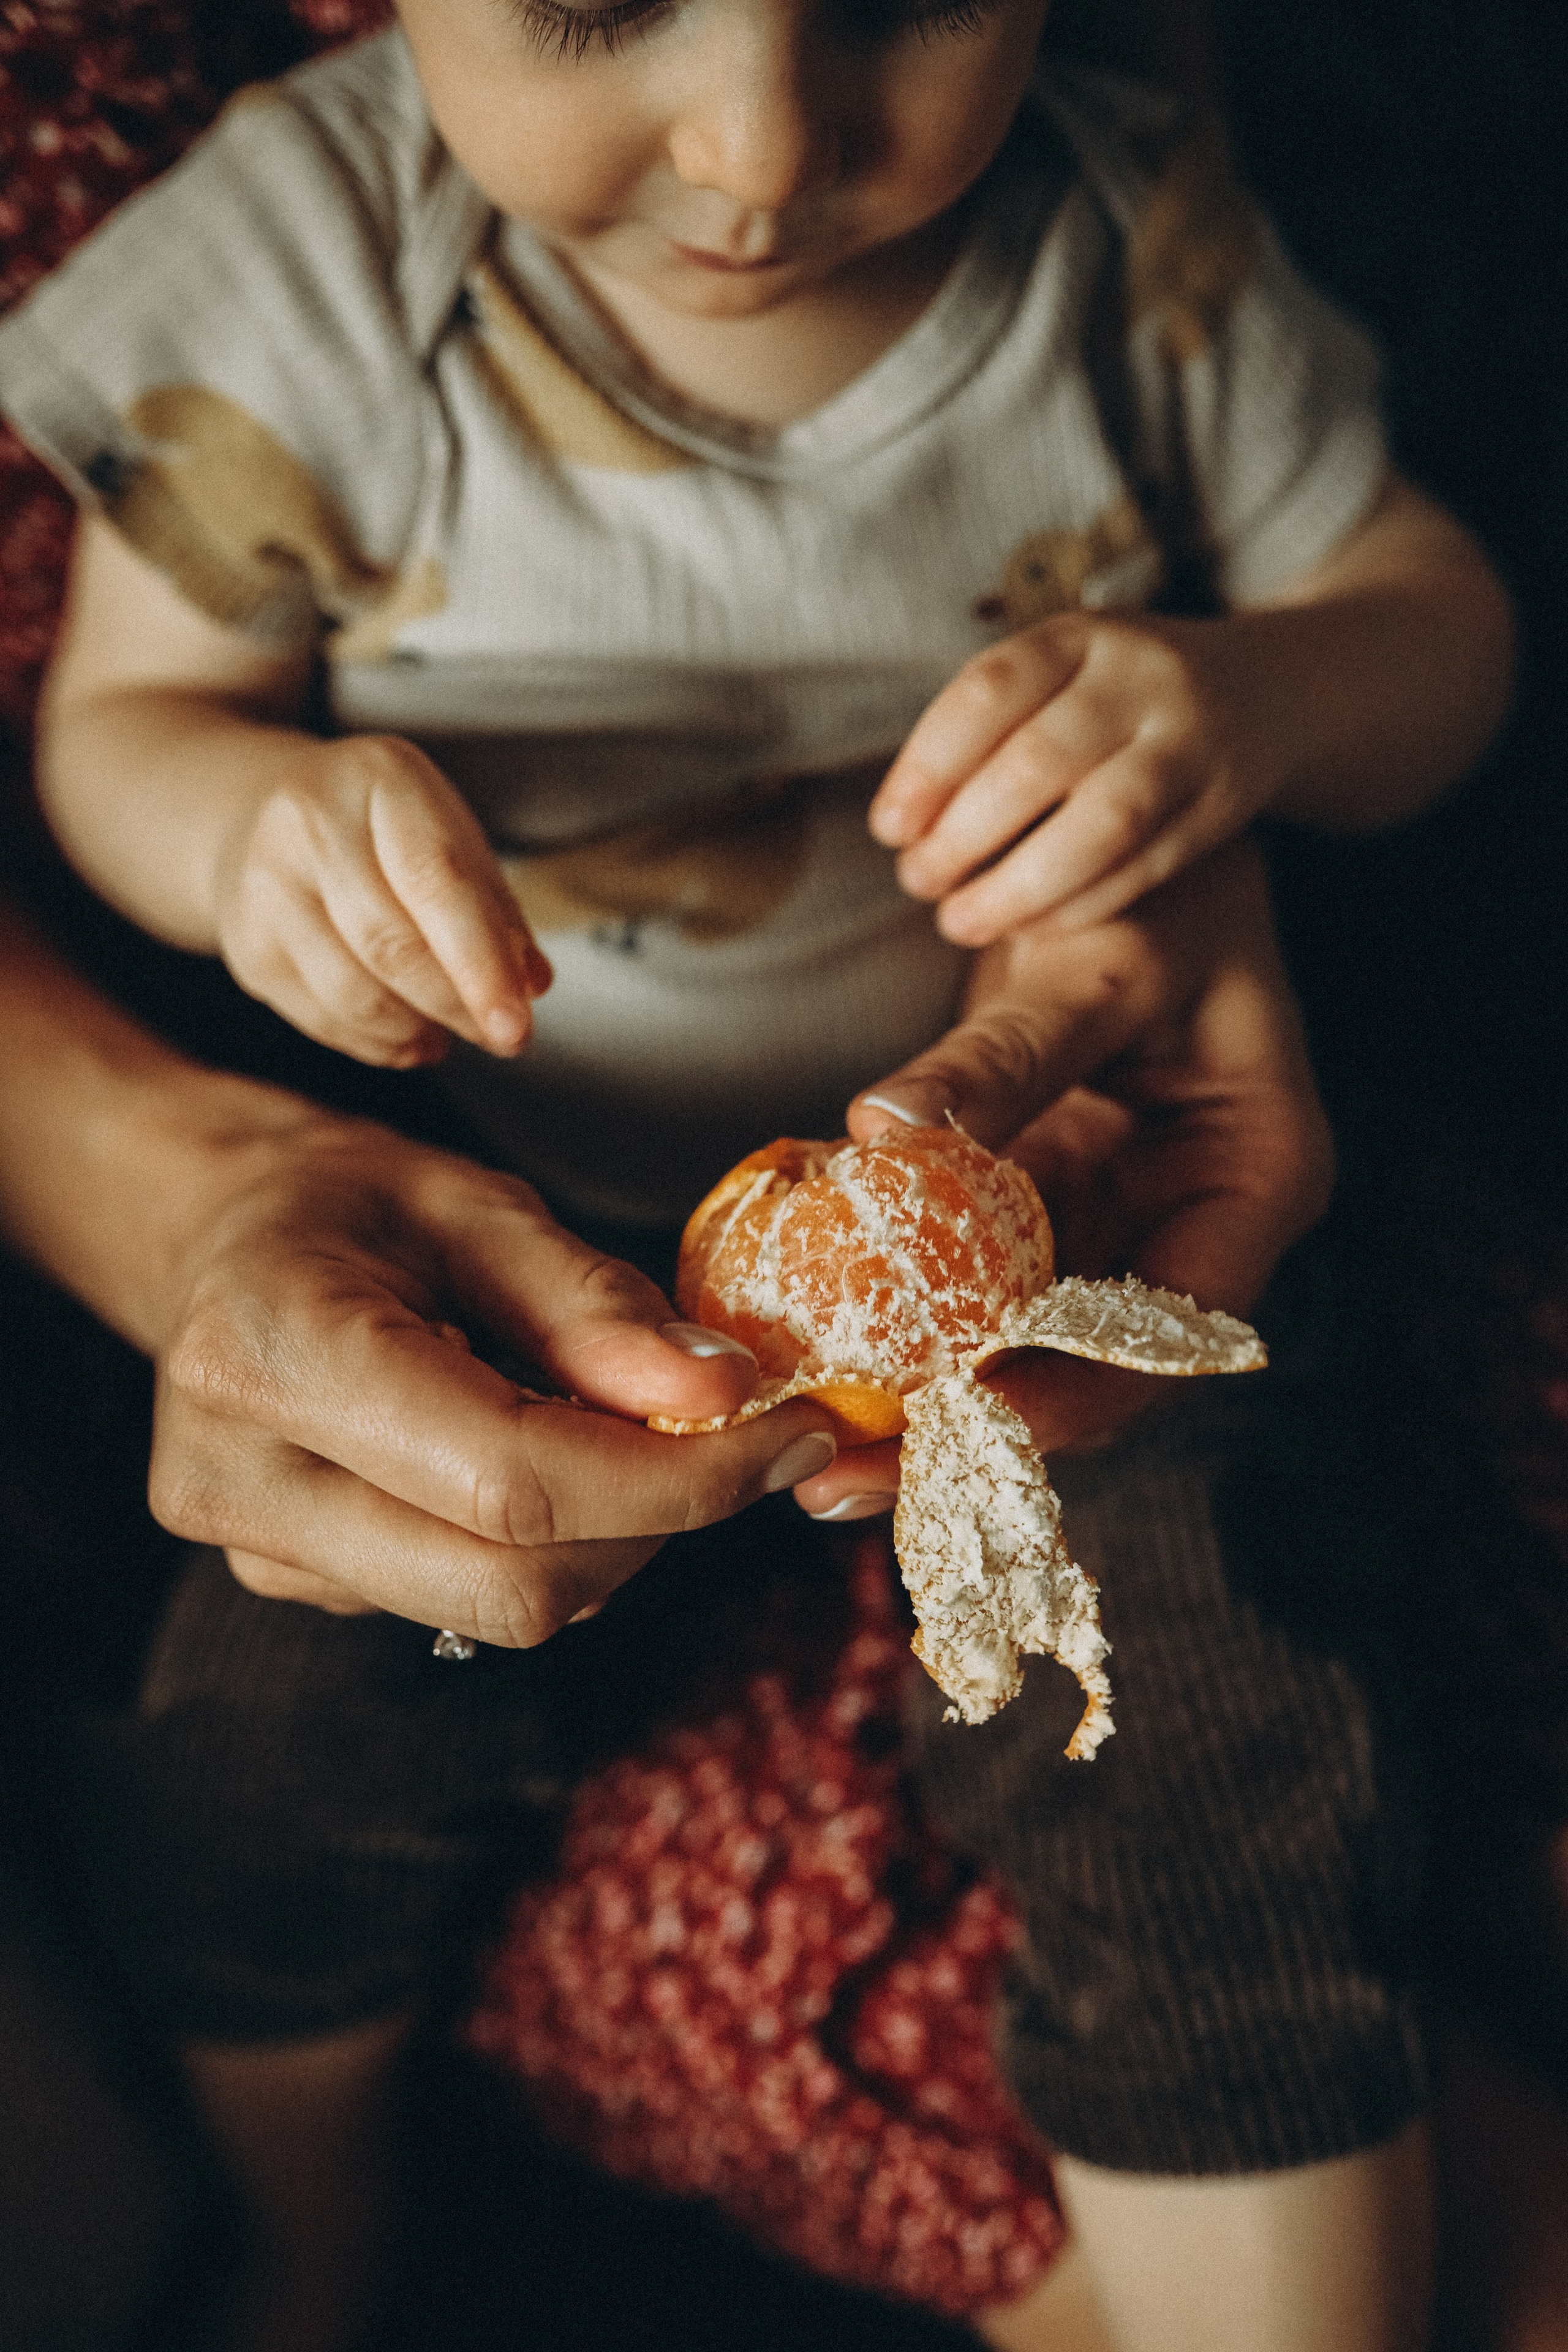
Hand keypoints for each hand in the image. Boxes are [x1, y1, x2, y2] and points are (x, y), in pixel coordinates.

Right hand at [148, 1117, 837, 1636]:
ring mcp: (253, 1549)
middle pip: (513, 1582)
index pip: (516, 1479)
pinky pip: (460, 1598)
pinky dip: (544, 1540)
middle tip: (728, 1435)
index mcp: (273, 1351)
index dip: (683, 1478)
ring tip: (611, 1420)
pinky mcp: (286, 1584)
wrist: (217, 1240)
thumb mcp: (474, 1204)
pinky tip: (533, 1449)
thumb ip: (593, 1306)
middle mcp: (239, 1477)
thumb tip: (721, 1394)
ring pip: (498, 1606)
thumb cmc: (345, 1203)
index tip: (793, 1432)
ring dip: (608, 1533)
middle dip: (658, 1520)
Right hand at [213, 732, 552, 1066]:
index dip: (482, 965)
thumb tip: (530, 986)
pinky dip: (377, 1043)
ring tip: (448, 1031)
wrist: (264, 817)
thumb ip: (498, 912)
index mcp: (380, 777)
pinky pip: (321, 1019)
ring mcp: (264, 883)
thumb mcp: (451, 840)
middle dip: (455, 1005)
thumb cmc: (383, 833)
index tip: (517, 1027)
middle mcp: (309, 820)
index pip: (438, 883)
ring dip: (416, 1029)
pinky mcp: (245, 944)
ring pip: (353, 994)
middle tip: (500, 1037)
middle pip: (391, 945)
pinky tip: (407, 1037)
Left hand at [792, 838, 1334, 1515]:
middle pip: (1087, 1367)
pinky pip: (974, 1277)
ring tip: (802, 1436)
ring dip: (917, 1390)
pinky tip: (808, 1340)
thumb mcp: (1097, 962)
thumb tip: (885, 1128)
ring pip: (1020, 1339)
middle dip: (965, 1429)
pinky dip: (899, 1307)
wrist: (1137, 829)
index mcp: (1256, 1183)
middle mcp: (1193, 1225)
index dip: (1066, 1395)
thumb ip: (1004, 1054)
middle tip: (837, 1480)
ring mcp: (1116, 1220)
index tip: (953, 1423)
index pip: (1169, 1332)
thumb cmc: (1159, 882)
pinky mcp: (1048, 1202)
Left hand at [869, 610, 1280, 942]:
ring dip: (1020, 885)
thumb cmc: (1112, 699)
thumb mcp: (1056, 677)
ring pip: (1104, 823)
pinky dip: (1079, 905)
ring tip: (960, 921)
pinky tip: (1028, 929)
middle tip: (917, 882)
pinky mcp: (1225, 805)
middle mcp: (1142, 679)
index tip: (889, 829)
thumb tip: (903, 828)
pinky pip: (1147, 866)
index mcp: (1080, 637)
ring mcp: (1193, 741)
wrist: (1262, 691)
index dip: (927, 767)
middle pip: (1039, 762)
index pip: (988, 693)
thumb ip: (988, 733)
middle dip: (963, 835)